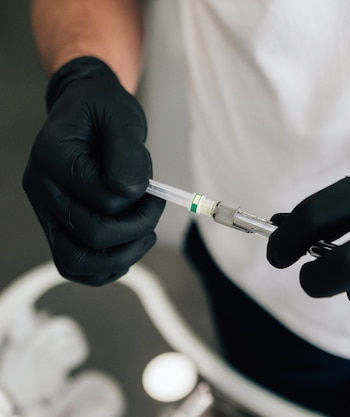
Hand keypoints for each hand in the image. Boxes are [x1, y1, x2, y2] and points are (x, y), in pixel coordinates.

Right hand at [22, 57, 164, 284]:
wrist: (87, 108)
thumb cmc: (104, 110)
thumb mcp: (122, 117)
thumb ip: (128, 153)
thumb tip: (133, 192)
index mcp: (53, 157)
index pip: (103, 199)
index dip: (138, 199)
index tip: (154, 187)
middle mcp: (43, 190)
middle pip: (90, 236)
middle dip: (136, 228)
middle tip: (153, 206)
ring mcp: (48, 212)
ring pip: (77, 262)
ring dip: (122, 255)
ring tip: (145, 233)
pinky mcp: (60, 226)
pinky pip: (76, 265)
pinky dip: (107, 266)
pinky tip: (131, 246)